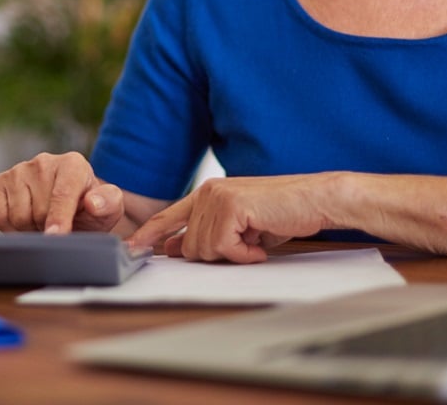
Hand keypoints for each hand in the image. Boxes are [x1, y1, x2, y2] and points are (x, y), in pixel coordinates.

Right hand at [0, 152, 124, 233]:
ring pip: (18, 216)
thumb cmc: (90, 210)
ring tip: (44, 223)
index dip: (59, 218)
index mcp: (73, 164)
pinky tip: (27, 221)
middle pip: (38, 211)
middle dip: (48, 228)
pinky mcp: (0, 181)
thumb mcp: (108, 209)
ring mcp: (19, 170)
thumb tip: (93, 202)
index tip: (56, 236)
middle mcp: (44, 161)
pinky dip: (11, 228)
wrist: (69, 208)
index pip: (62, 194)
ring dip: (31, 229)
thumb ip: (108, 203)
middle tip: (59, 228)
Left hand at [127, 174, 333, 262]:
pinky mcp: (230, 207)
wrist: (316, 200)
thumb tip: (175, 249)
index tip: (131, 249)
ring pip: (204, 249)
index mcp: (206, 194)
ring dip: (234, 254)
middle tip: (247, 244)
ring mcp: (217, 197)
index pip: (168, 217)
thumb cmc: (283, 213)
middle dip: (218, 255)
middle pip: (190, 246)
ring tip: (256, 239)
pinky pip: (223, 248)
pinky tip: (260, 243)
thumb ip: (208, 233)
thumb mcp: (240, 227)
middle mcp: (206, 192)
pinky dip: (244, 254)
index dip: (148, 235)